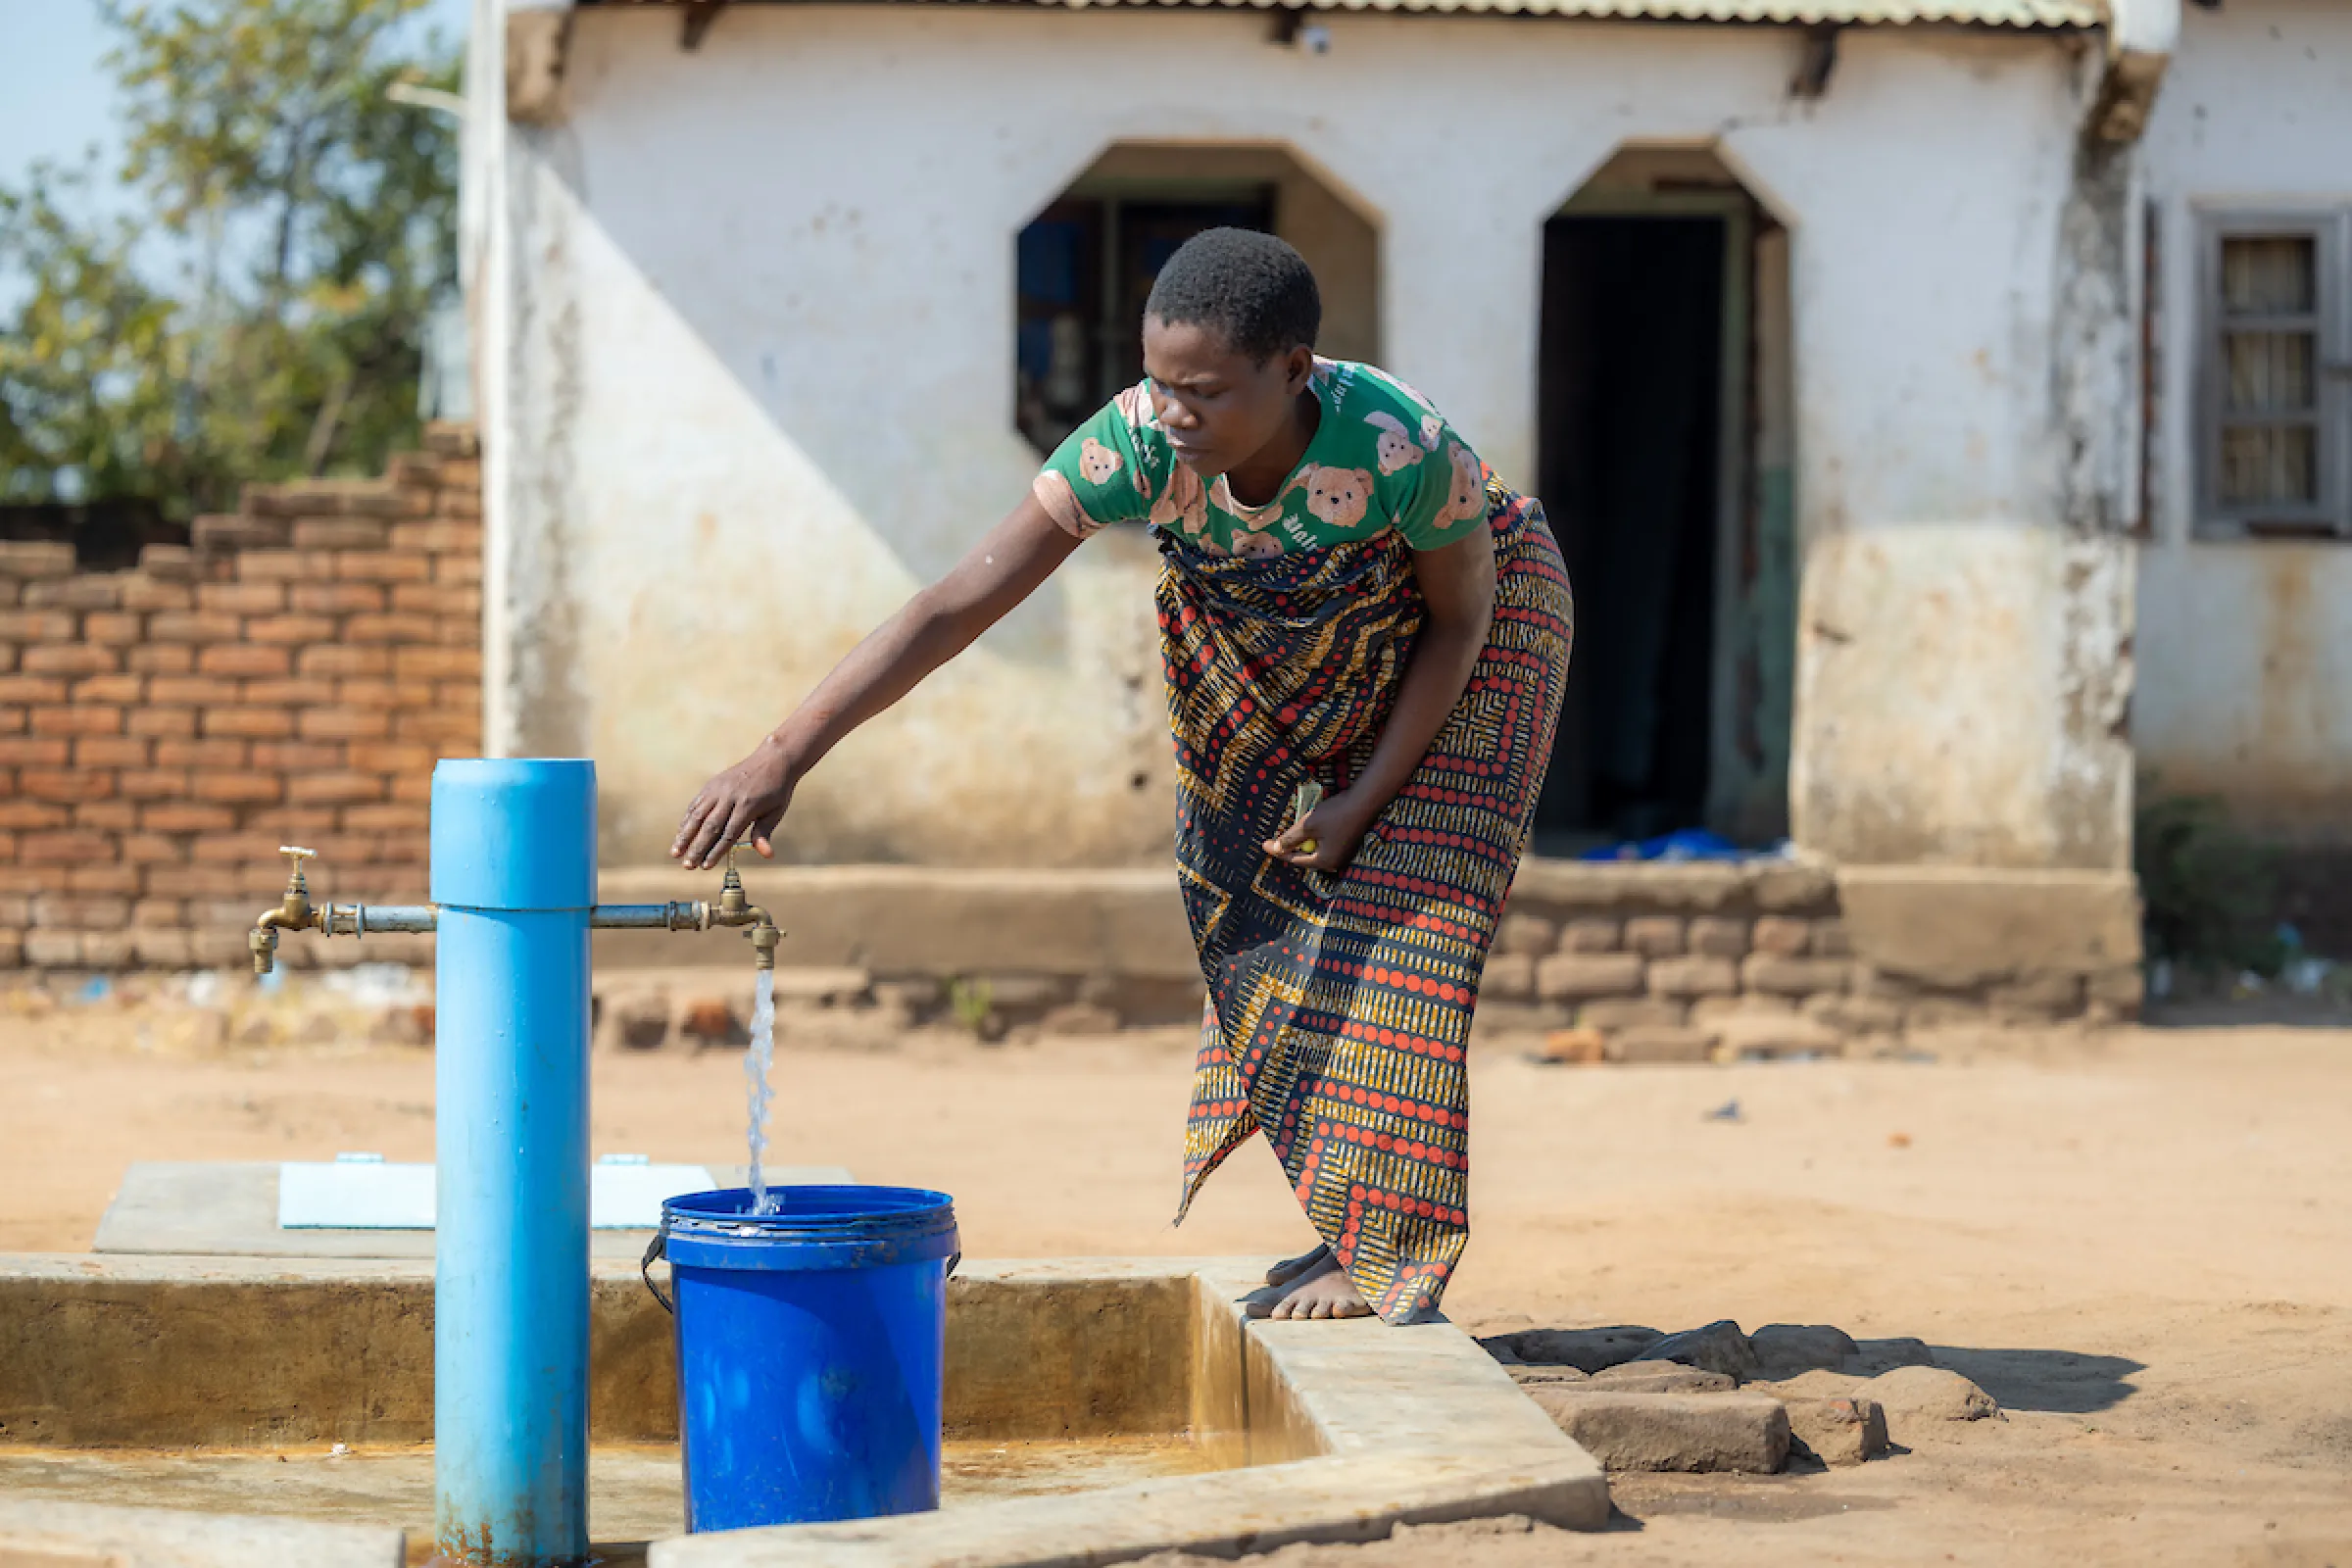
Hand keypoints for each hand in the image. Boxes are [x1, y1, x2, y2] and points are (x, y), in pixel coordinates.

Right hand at [672, 738, 797, 869]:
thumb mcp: (776, 811)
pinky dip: (687, 820)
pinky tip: (681, 834)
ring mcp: (718, 789)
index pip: (728, 833)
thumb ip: (764, 833)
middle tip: (687, 865)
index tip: (705, 866)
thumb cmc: (777, 790)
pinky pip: (696, 804)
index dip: (716, 851)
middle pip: (709, 826)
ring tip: (675, 852)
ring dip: (684, 835)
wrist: (773, 759)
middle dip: (697, 848)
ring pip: (697, 815)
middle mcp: (729, 796)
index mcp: (747, 805)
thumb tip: (767, 854)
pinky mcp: (711, 785)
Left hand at [1263, 790, 1374, 873]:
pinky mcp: (1347, 843)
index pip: (1296, 860)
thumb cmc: (1335, 814)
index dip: (1279, 851)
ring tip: (1296, 828)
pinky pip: (1325, 843)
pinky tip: (1314, 824)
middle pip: (1306, 856)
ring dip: (1305, 840)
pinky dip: (1316, 836)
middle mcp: (1335, 862)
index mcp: (1325, 861)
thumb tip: (1276, 848)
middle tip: (1277, 838)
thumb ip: (1291, 839)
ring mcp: (1343, 853)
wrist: (1364, 801)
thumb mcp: (1308, 825)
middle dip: (1292, 847)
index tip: (1265, 844)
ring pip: (1316, 849)